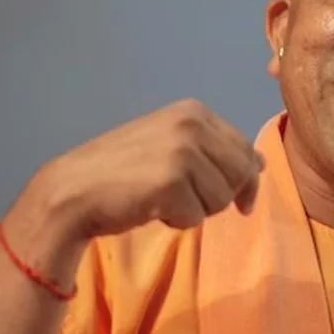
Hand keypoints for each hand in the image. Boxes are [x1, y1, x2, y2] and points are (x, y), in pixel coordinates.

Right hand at [14, 99, 263, 244]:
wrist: (74, 189)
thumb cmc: (123, 171)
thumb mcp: (172, 146)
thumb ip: (215, 150)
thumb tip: (260, 163)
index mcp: (194, 111)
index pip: (245, 149)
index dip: (245, 181)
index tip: (239, 201)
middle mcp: (191, 124)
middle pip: (239, 176)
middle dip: (219, 196)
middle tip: (184, 198)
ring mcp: (182, 151)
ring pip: (221, 200)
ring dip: (195, 210)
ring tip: (162, 198)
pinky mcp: (170, 182)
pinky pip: (197, 218)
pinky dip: (176, 221)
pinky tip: (151, 208)